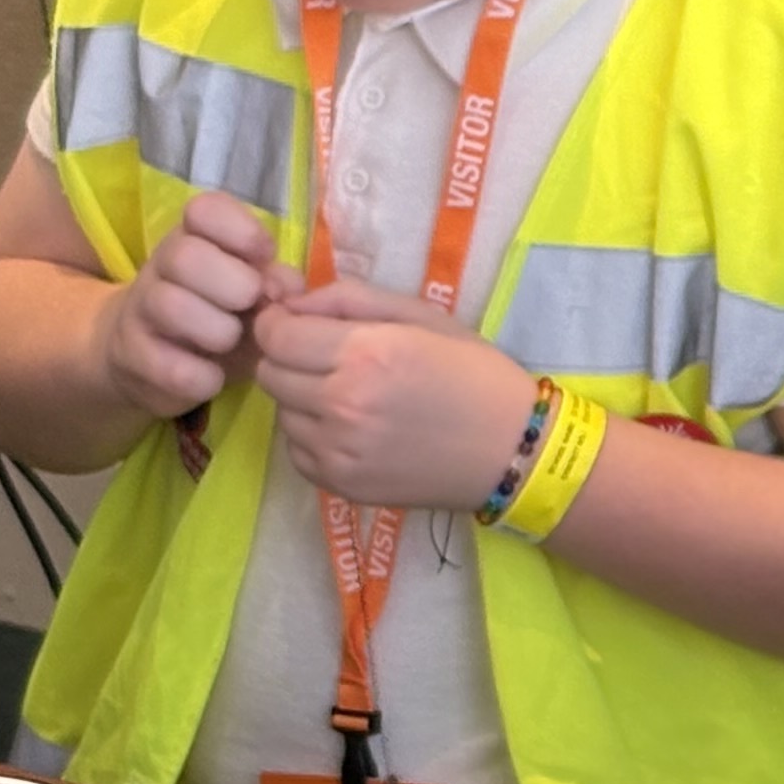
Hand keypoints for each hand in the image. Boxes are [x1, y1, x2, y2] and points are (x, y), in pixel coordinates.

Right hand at [92, 191, 277, 421]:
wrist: (152, 359)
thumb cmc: (221, 315)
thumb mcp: (255, 294)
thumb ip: (278, 282)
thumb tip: (287, 287)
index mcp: (195, 238)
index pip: (204, 209)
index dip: (240, 230)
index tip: (263, 257)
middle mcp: (161, 266)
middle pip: (183, 255)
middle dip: (233, 284)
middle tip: (251, 306)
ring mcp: (140, 311)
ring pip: (170, 305)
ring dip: (218, 331)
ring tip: (230, 343)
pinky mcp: (132, 358)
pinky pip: (169, 365)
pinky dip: (202, 376)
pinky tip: (214, 378)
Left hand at [250, 279, 535, 508]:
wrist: (513, 451)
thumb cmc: (474, 373)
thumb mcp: (422, 316)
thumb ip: (349, 298)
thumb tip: (291, 304)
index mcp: (364, 352)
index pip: (275, 334)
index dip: (277, 323)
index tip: (297, 324)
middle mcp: (341, 402)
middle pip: (270, 373)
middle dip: (288, 359)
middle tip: (326, 359)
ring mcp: (337, 450)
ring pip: (281, 413)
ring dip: (301, 399)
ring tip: (348, 397)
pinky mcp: (340, 484)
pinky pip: (297, 450)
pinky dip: (314, 436)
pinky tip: (354, 429)